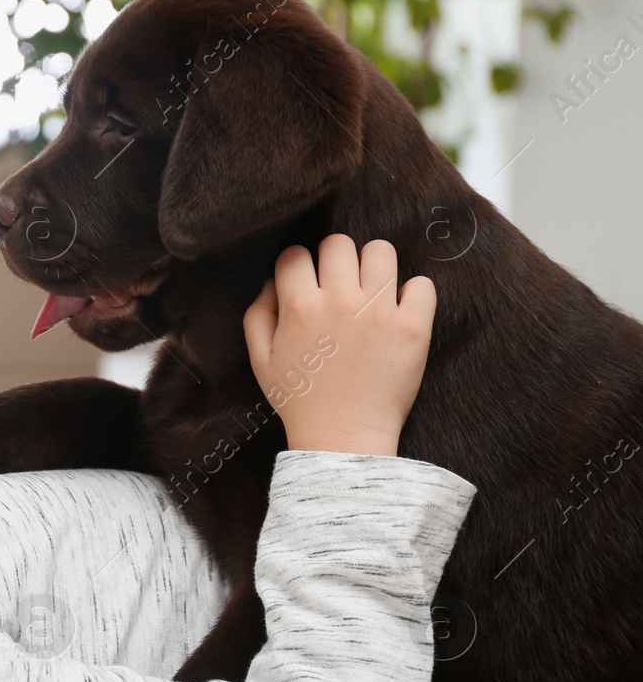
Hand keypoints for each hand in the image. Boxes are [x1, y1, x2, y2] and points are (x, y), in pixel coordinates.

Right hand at [243, 233, 435, 455]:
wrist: (343, 438)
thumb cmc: (300, 400)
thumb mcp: (261, 360)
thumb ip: (258, 314)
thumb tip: (273, 282)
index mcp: (299, 307)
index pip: (295, 254)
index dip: (296, 265)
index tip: (304, 281)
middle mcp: (339, 302)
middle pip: (339, 243)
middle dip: (334, 259)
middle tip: (338, 284)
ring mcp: (379, 312)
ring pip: (381, 252)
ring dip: (373, 266)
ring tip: (370, 290)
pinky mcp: (413, 328)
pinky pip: (422, 284)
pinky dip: (412, 293)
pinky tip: (399, 311)